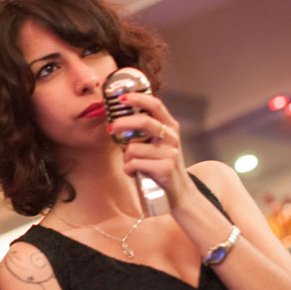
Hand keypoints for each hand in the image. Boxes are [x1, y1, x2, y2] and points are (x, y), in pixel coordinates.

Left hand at [109, 92, 193, 206]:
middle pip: (143, 121)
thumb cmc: (160, 165)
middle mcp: (171, 136)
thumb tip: (116, 120)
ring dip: (126, 158)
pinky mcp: (165, 168)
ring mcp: (170, 152)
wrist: (179, 192)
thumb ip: (143, 131)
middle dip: (122, 123)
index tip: (121, 97)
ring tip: (131, 163)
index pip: (155, 105)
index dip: (138, 98)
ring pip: (133, 148)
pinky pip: (134, 164)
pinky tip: (134, 173)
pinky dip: (128, 169)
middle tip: (110, 128)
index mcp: (169, 126)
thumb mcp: (157, 143)